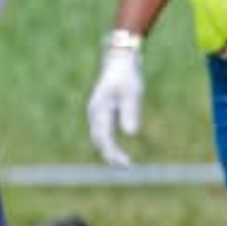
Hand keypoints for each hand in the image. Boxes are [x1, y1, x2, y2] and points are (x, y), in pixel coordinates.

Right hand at [87, 31, 142, 165]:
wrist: (120, 60)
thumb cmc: (127, 75)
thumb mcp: (132, 92)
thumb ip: (130, 112)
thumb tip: (131, 134)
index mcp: (99, 108)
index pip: (103, 137)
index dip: (112, 152)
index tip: (125, 163)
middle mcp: (94, 112)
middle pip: (98, 139)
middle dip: (110, 154)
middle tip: (126, 166)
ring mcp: (96, 112)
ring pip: (98, 136)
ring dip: (108, 150)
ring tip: (122, 162)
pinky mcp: (102, 111)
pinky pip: (102, 132)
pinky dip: (108, 142)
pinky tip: (118, 150)